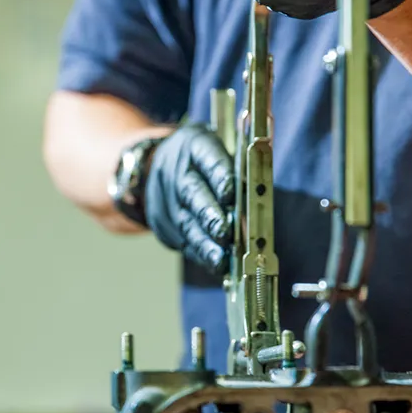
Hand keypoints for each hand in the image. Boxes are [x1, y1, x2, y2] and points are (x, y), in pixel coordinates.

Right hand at [144, 123, 234, 275]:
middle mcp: (177, 173)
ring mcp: (166, 201)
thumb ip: (236, 167)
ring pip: (187, 225)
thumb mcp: (216, 148)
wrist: (153, 167)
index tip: (232, 194)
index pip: (209, 159)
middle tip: (225, 234)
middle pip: (194, 195)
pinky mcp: (163, 225)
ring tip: (221, 261)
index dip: (220, 177)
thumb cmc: (202, 159)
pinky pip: (183, 241)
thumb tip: (258, 197)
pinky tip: (215, 265)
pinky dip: (200, 254)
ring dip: (205, 245)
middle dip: (210, 217)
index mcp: (195, 146)